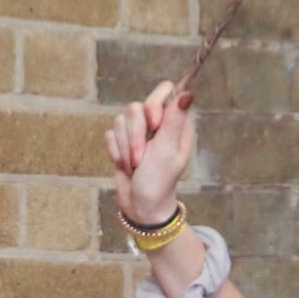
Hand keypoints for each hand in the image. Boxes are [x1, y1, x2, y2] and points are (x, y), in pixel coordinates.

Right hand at [105, 79, 194, 225]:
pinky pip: (110, 133)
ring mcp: (139, 132)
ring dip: (125, 147)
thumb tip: (188, 93)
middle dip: (135, 135)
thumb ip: (173, 120)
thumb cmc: (159, 181)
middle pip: (137, 106)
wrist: (140, 206)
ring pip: (121, 120)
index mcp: (176, 122)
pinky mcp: (122, 141)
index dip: (154, 104)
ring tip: (135, 165)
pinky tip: (125, 165)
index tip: (153, 124)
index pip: (164, 91)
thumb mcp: (167, 150)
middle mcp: (158, 123)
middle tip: (142, 157)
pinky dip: (115, 152)